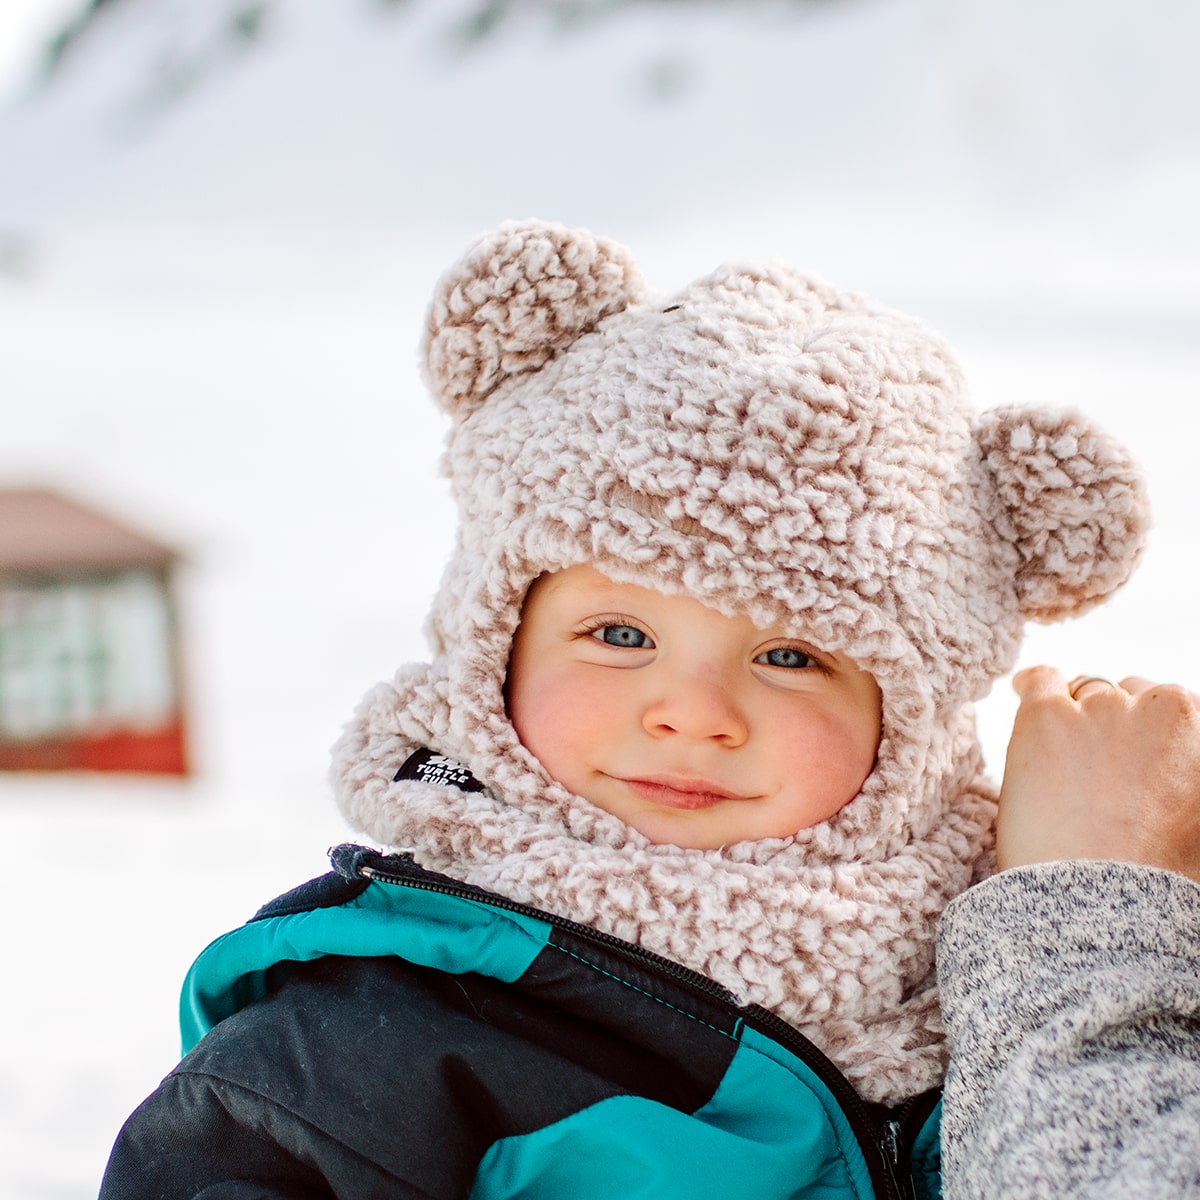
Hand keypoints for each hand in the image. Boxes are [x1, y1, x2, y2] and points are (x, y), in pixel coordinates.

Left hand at [996, 666, 1199, 883]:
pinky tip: (1025, 692)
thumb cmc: (1155, 886)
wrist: (1103, 909)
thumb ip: (1183, 784)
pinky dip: (1034, 685)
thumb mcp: (1195, 830)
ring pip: (1088, 691)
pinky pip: (1041, 679)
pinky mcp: (1049, 715)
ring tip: (1059, 756)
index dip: (1150, 736)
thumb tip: (1165, 785)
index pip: (1177, 709)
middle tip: (1095, 770)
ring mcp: (1105, 709)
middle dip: (1115, 724)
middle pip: (1132, 696)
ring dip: (1075, 716)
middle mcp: (1166, 712)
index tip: (1134, 760)